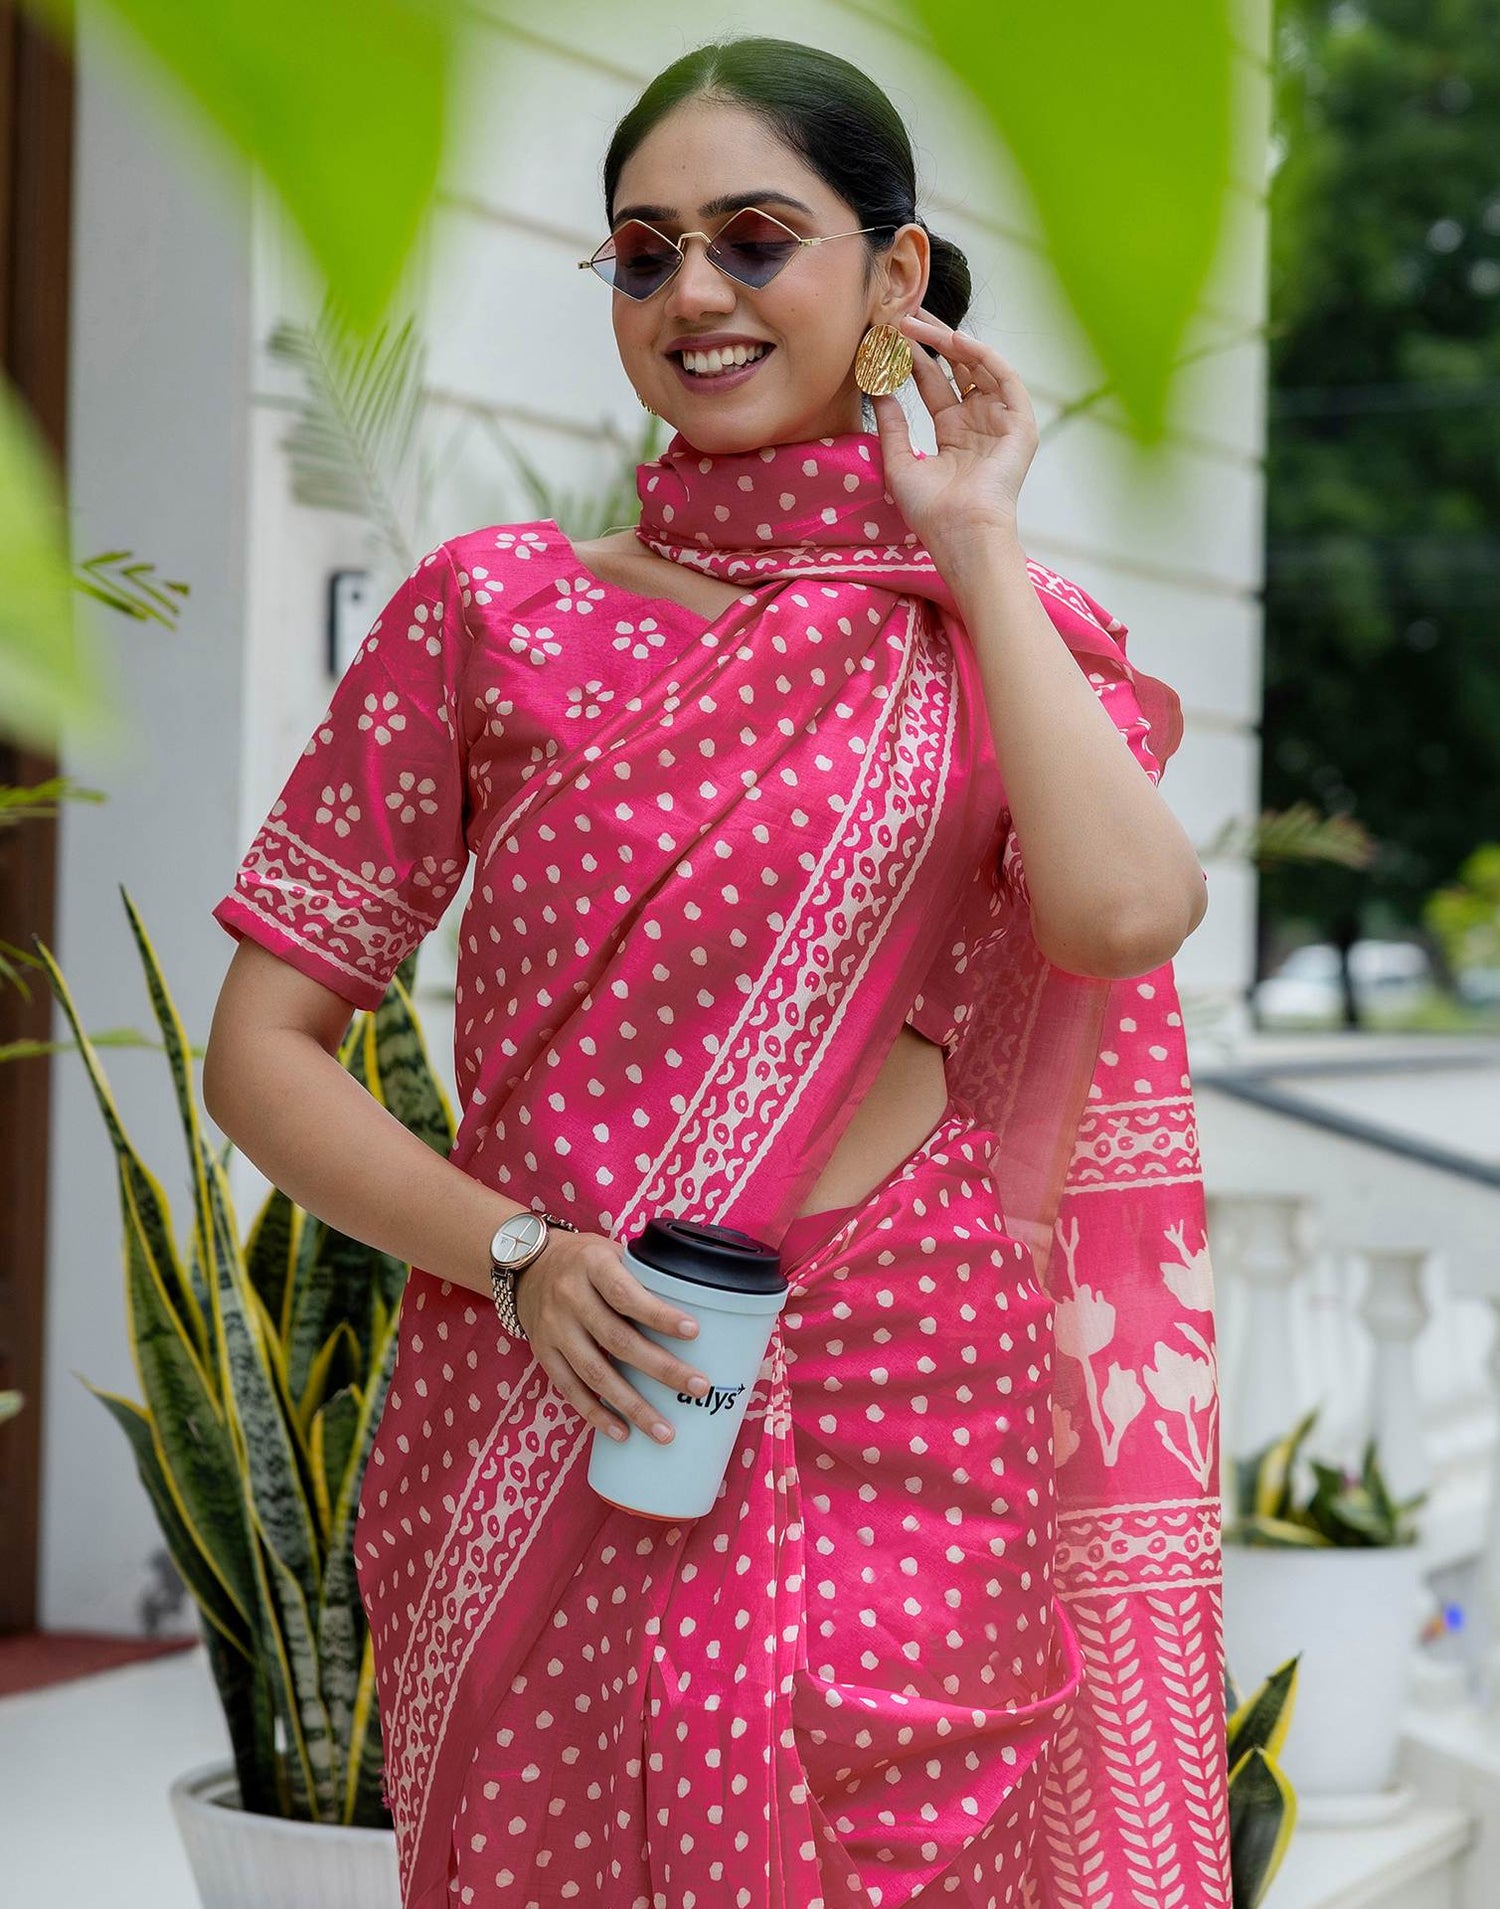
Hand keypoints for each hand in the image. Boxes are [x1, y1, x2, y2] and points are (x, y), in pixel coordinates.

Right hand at [514, 1228, 711, 1444]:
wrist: (526, 1266)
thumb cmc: (585, 1259)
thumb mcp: (610, 1250)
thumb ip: (643, 1274)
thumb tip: (699, 1298)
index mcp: (592, 1266)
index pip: (626, 1294)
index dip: (659, 1315)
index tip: (694, 1332)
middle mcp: (570, 1298)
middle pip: (618, 1340)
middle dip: (661, 1368)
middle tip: (698, 1388)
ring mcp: (554, 1329)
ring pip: (596, 1374)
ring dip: (633, 1405)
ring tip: (665, 1431)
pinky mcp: (542, 1353)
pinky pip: (570, 1389)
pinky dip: (596, 1414)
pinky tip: (623, 1433)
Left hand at [868, 306, 1037, 568]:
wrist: (961, 534)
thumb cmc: (931, 511)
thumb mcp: (899, 461)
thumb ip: (891, 424)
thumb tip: (875, 387)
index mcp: (954, 435)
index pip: (933, 385)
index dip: (913, 359)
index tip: (888, 336)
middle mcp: (978, 423)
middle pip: (956, 369)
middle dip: (931, 340)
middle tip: (904, 313)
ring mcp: (1000, 422)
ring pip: (977, 367)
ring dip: (949, 341)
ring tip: (917, 322)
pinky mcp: (1020, 424)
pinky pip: (1004, 378)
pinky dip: (982, 356)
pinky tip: (955, 341)